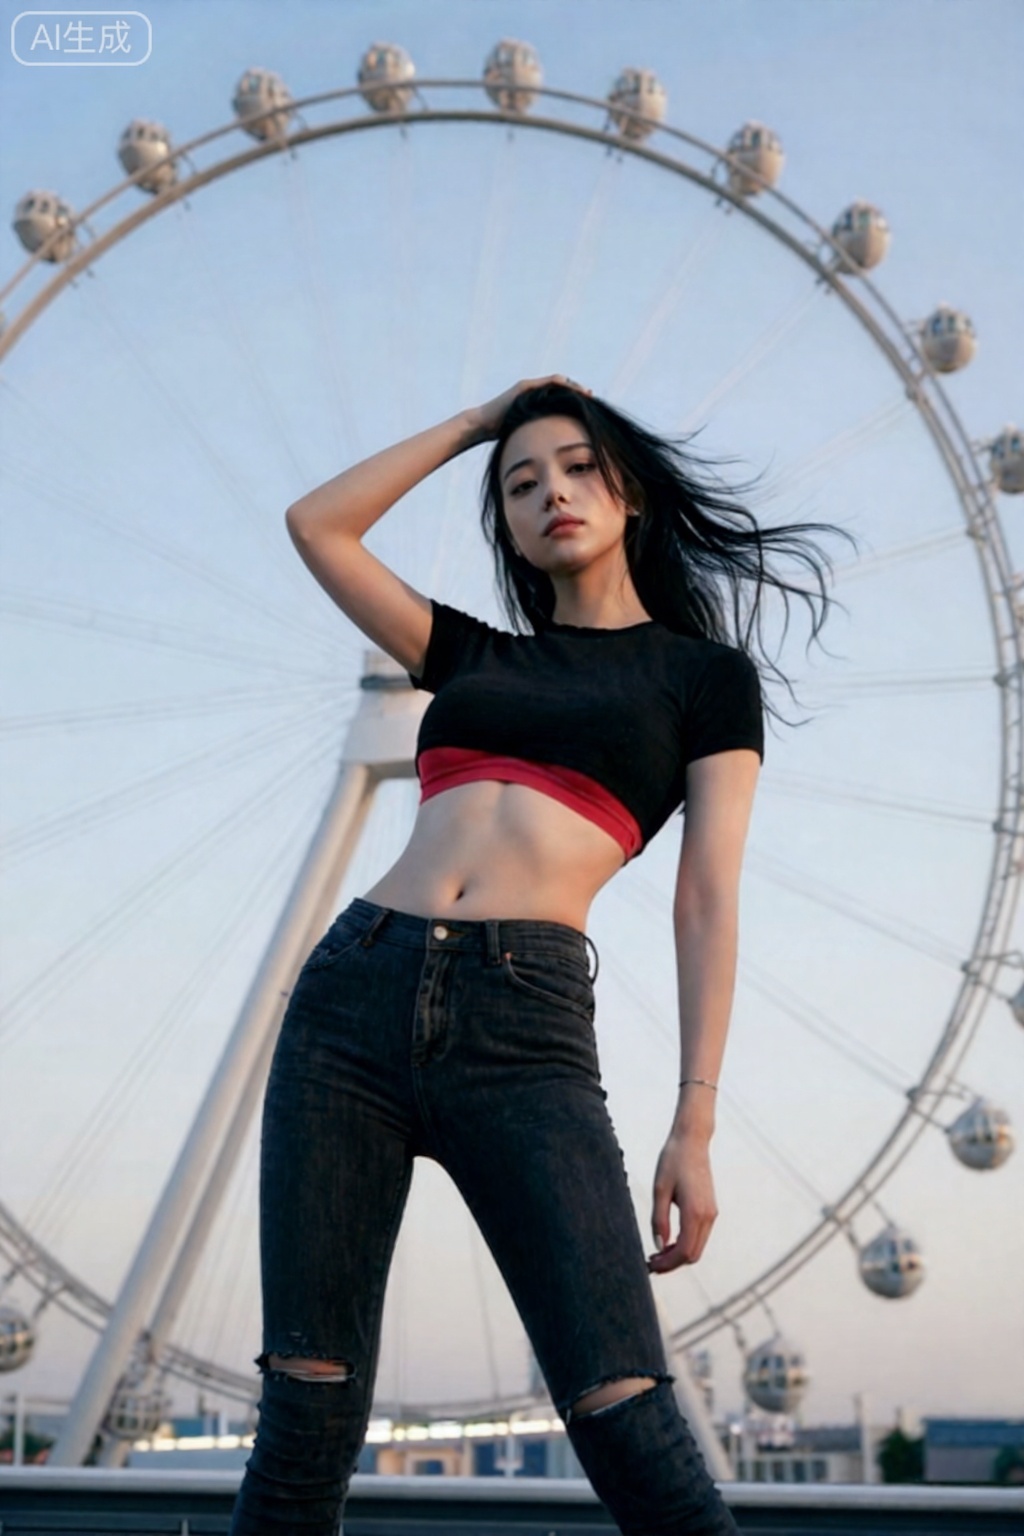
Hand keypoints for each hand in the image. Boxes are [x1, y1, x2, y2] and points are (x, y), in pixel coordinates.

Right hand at [469, 374, 592, 439]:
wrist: (482, 426)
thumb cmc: (502, 434)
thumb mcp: (527, 436)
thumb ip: (539, 438)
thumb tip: (552, 455)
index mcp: (536, 404)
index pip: (561, 399)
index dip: (576, 402)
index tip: (590, 409)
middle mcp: (534, 393)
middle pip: (562, 389)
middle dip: (578, 394)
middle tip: (593, 400)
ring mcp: (530, 388)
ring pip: (559, 383)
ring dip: (575, 387)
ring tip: (588, 395)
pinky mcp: (525, 387)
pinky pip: (550, 382)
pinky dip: (564, 385)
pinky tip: (576, 390)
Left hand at [647, 1132, 717, 1273]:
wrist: (692, 1140)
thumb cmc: (672, 1161)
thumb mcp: (659, 1189)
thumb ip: (659, 1220)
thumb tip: (659, 1247)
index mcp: (695, 1212)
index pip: (684, 1251)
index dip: (667, 1264)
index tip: (650, 1266)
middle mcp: (708, 1216)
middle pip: (693, 1254)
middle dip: (672, 1263)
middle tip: (650, 1263)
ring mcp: (711, 1213)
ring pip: (697, 1247)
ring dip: (678, 1255)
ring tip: (656, 1254)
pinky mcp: (710, 1209)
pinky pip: (699, 1236)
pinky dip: (685, 1244)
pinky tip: (668, 1241)